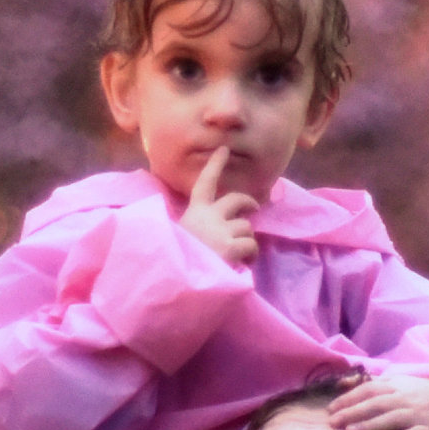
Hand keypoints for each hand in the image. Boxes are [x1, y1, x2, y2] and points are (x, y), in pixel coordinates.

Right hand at [180, 143, 258, 267]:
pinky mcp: (231, 246)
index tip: (224, 148)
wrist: (174, 280)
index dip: (215, 165)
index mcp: (192, 213)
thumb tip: (214, 232)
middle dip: (248, 202)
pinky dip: (250, 255)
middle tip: (254, 209)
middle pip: (235, 199)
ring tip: (237, 255)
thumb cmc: (176, 262)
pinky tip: (241, 264)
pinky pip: (251, 245)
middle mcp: (207, 217)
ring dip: (246, 240)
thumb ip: (196, 229)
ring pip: (246, 227)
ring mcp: (219, 230)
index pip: (204, 183)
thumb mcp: (180, 238)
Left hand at [329, 374, 428, 429]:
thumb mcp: (396, 381)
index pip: (368, 390)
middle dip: (353, 413)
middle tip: (333, 423)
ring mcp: (417, 415)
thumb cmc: (420, 392)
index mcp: (394, 386)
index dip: (348, 399)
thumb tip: (341, 383)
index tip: (330, 409)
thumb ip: (369, 382)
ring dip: (370, 426)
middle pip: (375, 405)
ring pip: (390, 419)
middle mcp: (403, 399)